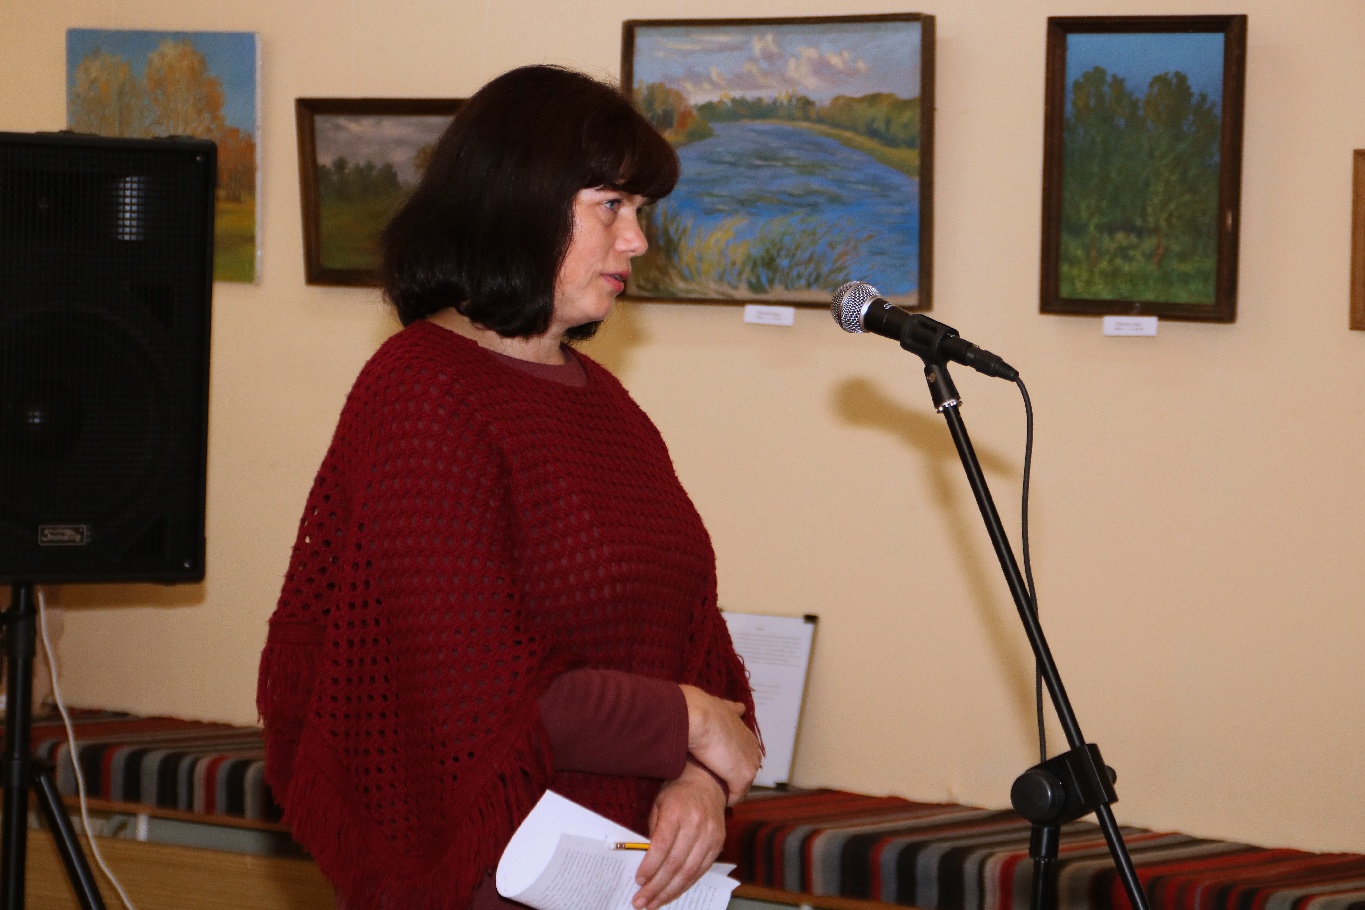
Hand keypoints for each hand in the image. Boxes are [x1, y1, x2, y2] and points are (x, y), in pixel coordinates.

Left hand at [632, 761, 726, 909]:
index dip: (649, 867)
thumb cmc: (677, 793)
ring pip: (689, 872)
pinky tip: (672, 893)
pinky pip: (701, 871)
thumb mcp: (658, 805)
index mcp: (677, 812)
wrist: (708, 782)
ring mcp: (710, 835)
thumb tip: (645, 863)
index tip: (638, 881)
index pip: (662, 846)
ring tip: (654, 904)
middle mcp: (696, 824)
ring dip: (670, 892)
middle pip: (675, 864)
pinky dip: (686, 885)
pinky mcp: (718, 844)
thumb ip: (653, 832)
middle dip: (656, 887)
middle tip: (641, 902)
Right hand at [679, 684, 761, 805]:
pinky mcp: (743, 777)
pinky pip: (736, 796)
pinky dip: (726, 799)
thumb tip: (741, 708)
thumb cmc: (703, 711)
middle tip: (711, 786)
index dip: (728, 766)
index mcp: (748, 736)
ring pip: (741, 787)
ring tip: (711, 794)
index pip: (743, 758)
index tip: (714, 771)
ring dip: (728, 791)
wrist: (698, 716)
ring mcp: (750, 764)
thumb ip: (733, 711)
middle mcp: (754, 750)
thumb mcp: (723, 708)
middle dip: (730, 781)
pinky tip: (713, 799)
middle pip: (744, 774)